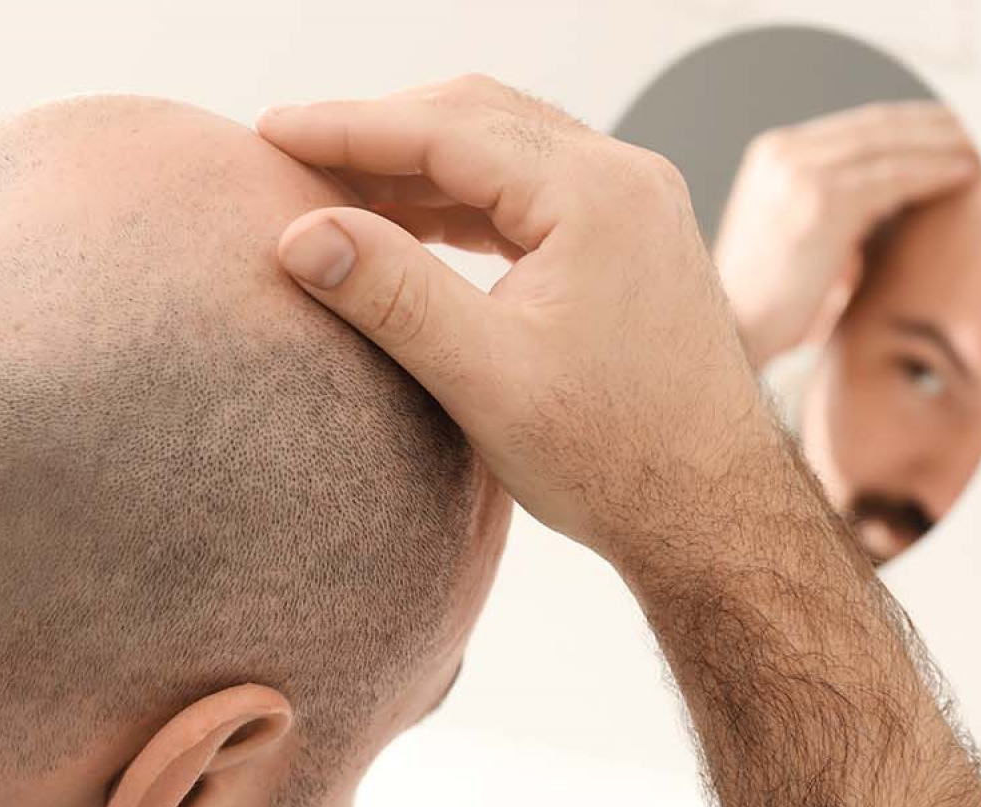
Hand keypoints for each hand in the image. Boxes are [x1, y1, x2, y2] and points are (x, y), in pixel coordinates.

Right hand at [258, 76, 787, 563]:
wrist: (715, 515)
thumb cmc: (613, 460)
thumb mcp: (485, 379)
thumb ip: (392, 295)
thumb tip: (298, 232)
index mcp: (596, 195)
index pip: (447, 128)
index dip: (347, 127)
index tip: (265, 131)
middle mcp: (627, 179)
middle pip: (477, 116)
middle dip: (380, 131)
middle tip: (289, 154)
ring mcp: (638, 206)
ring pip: (505, 148)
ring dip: (420, 164)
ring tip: (335, 192)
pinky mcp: (635, 241)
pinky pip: (534, 190)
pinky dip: (464, 200)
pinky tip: (410, 227)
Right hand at [713, 101, 977, 367]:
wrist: (734, 330)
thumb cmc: (772, 300)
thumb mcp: (802, 234)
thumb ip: (839, 206)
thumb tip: (895, 199)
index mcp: (775, 154)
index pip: (857, 126)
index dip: (909, 124)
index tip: (949, 128)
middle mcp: (785, 153)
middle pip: (876, 126)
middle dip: (932, 126)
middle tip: (975, 131)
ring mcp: (801, 172)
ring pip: (890, 145)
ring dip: (941, 145)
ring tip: (980, 151)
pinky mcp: (822, 200)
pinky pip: (892, 177)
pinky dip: (932, 173)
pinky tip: (963, 174)